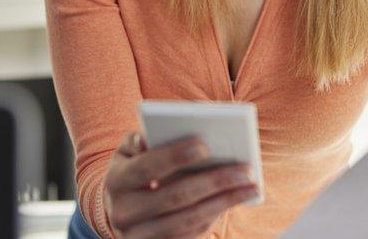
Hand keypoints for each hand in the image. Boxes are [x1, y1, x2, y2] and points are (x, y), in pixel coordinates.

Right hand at [102, 131, 259, 238]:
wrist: (119, 213)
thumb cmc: (131, 172)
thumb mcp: (126, 154)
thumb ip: (137, 140)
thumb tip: (146, 138)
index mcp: (116, 182)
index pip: (147, 167)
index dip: (175, 156)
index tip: (205, 145)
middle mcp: (124, 213)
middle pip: (175, 196)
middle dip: (214, 182)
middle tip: (246, 169)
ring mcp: (140, 237)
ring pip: (188, 220)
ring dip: (224, 203)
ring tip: (251, 186)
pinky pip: (191, 235)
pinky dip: (215, 216)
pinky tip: (235, 200)